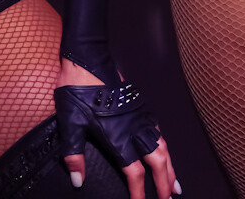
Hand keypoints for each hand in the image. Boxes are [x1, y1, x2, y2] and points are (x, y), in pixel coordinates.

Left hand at [56, 60, 179, 197]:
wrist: (86, 58)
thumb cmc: (76, 89)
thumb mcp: (69, 123)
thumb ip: (73, 154)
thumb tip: (78, 181)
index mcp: (117, 136)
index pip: (134, 172)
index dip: (140, 192)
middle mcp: (133, 127)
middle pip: (157, 160)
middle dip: (165, 182)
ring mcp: (138, 114)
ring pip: (161, 144)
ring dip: (170, 165)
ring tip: (176, 182)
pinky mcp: (137, 103)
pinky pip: (156, 128)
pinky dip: (164, 143)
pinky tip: (163, 147)